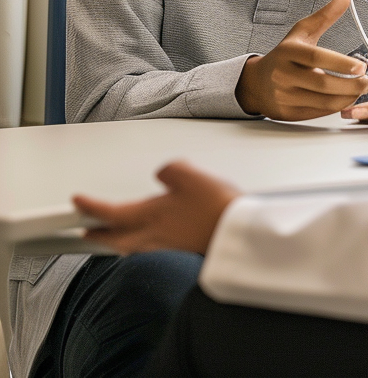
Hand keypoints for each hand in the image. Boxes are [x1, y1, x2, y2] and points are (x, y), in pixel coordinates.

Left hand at [73, 161, 238, 255]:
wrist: (235, 236)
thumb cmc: (216, 209)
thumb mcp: (191, 175)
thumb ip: (170, 170)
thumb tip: (163, 173)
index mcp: (150, 215)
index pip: (110, 212)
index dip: (90, 206)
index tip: (77, 201)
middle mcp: (152, 235)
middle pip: (115, 238)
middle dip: (97, 234)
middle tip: (86, 229)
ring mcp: (166, 246)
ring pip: (129, 247)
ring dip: (115, 241)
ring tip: (112, 235)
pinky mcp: (180, 252)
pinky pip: (148, 250)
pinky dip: (138, 246)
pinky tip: (147, 240)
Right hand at [235, 0, 367, 119]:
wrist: (257, 83)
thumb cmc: (285, 55)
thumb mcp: (302, 32)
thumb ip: (325, 16)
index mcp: (288, 52)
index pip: (316, 57)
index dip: (340, 63)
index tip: (362, 66)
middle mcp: (283, 74)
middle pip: (322, 83)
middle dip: (350, 85)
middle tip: (367, 81)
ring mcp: (284, 96)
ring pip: (322, 102)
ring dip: (347, 97)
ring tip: (361, 89)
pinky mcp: (287, 113)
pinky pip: (317, 113)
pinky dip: (336, 107)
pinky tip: (347, 99)